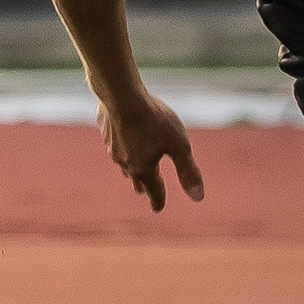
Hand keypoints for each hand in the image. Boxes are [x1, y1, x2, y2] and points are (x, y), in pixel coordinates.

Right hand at [97, 88, 204, 211]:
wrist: (120, 95)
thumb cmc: (153, 120)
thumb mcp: (178, 145)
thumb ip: (188, 171)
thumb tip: (198, 198)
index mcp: (144, 169)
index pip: (153, 192)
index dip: (158, 201)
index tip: (158, 208)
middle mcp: (125, 163)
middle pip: (136, 181)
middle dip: (143, 186)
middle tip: (147, 190)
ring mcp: (112, 148)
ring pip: (124, 164)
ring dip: (132, 167)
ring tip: (137, 165)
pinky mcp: (105, 131)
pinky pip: (115, 144)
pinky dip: (123, 146)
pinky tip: (125, 137)